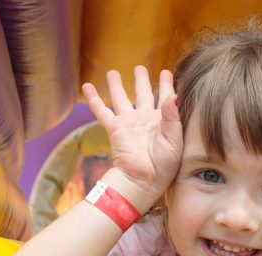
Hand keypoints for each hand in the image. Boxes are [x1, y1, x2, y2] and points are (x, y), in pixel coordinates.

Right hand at [83, 66, 181, 202]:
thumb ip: (173, 117)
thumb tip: (174, 95)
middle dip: (141, 81)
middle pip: (142, 94)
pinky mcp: (115, 128)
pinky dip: (93, 99)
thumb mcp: (175, 141)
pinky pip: (102, 111)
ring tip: (113, 72)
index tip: (166, 72)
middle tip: (139, 68)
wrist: (143, 180)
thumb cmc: (163, 165)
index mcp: (162, 122)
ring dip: (117, 85)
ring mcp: (129, 123)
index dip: (167, 85)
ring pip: (121, 98)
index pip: (165, 98)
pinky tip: (87, 86)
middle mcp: (145, 119)